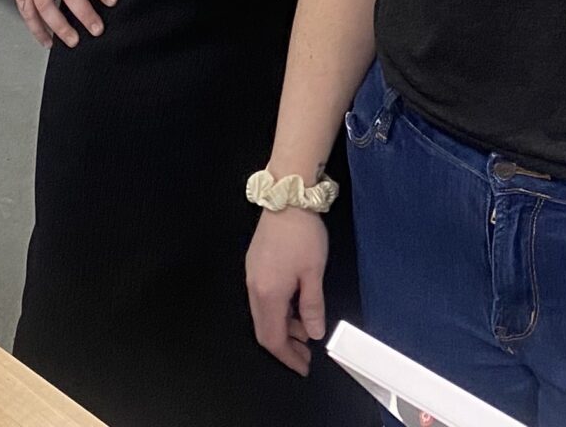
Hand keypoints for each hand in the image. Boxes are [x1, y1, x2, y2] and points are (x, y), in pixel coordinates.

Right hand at [244, 208, 329, 374]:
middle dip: (285, 347)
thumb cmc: (302, 235)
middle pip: (264, 331)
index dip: (288, 357)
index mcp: (268, 294)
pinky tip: (294, 307)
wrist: (287, 198)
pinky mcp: (253, 266)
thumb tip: (313, 333)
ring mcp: (251, 277)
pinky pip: (262, 301)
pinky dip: (278, 312)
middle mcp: (254, 289)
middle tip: (305, 354)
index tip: (303, 367)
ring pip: (262, 316)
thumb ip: (312, 307)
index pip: (273, 338)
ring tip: (305, 330)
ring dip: (283, 328)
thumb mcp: (314, 273)